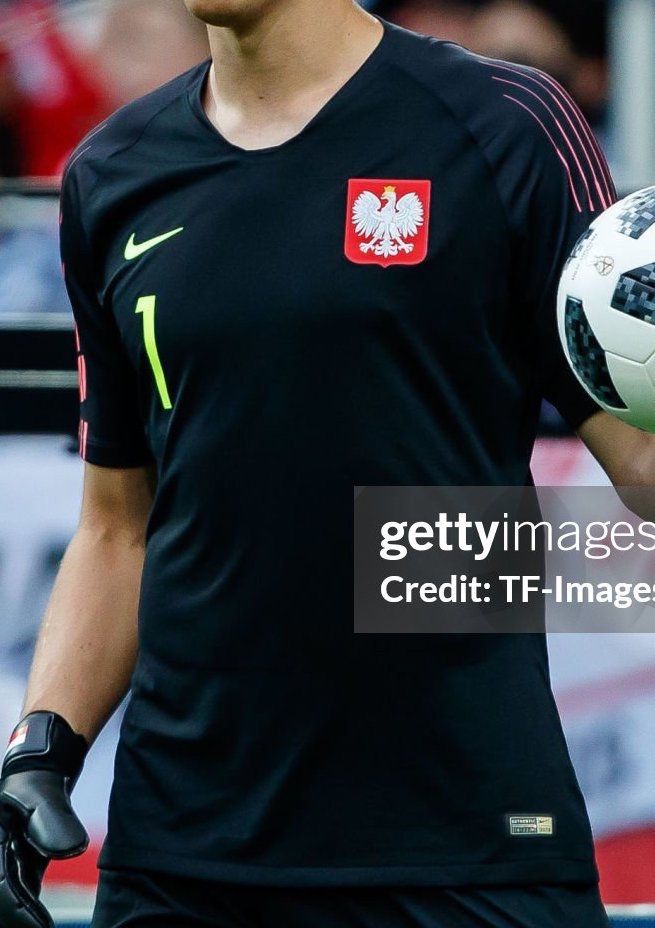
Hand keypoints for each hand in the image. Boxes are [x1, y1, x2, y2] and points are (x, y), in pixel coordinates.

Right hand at [0, 713, 88, 927]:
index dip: (18, 910)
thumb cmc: (34, 781)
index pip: (3, 887)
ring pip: (10, 898)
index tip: (38, 926)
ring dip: (22, 916)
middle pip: (3, 898)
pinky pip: (22, 894)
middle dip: (17, 917)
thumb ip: (53, 819)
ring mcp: (7, 863)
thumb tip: (71, 849)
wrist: (38, 772)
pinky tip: (41, 924)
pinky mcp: (20, 866)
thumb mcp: (42, 794)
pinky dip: (29, 912)